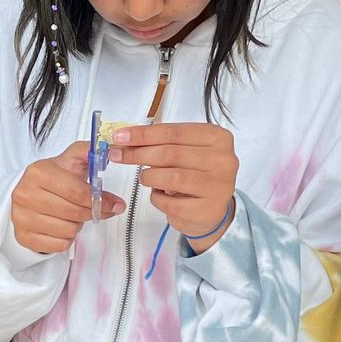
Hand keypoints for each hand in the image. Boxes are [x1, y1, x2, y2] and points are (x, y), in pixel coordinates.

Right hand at [11, 140, 125, 253]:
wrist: (27, 193)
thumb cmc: (51, 179)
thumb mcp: (69, 160)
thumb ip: (88, 152)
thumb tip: (109, 151)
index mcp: (38, 173)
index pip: (77, 192)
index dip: (100, 200)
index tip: (113, 203)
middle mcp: (26, 194)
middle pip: (74, 212)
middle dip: (91, 212)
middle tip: (96, 209)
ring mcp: (22, 217)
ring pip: (69, 230)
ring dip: (77, 225)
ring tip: (72, 215)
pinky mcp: (24, 236)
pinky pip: (60, 244)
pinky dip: (67, 238)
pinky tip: (62, 226)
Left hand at [108, 122, 237, 251]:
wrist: (211, 208)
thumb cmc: (194, 174)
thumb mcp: (183, 151)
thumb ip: (160, 142)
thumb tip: (124, 138)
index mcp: (217, 137)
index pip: (174, 132)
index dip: (143, 134)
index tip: (119, 136)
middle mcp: (223, 160)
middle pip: (170, 153)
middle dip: (138, 154)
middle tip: (117, 155)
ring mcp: (218, 186)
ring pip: (172, 177)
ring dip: (149, 176)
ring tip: (144, 177)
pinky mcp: (208, 209)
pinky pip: (171, 203)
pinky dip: (157, 198)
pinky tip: (157, 194)